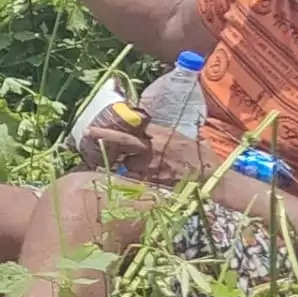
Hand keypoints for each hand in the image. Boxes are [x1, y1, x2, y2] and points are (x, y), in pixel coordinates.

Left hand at [92, 118, 217, 186]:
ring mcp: (152, 164)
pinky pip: (134, 177)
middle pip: (125, 140)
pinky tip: (120, 176)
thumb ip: (165, 132)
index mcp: (162, 133)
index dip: (120, 122)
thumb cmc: (201, 155)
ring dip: (120, 161)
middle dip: (105, 135)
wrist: (210, 176)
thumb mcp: (184, 136)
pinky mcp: (152, 179)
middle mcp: (154, 147)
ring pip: (127, 162)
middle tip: (87, 131)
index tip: (107, 117)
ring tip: (106, 159)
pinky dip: (127, 177)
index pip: (136, 124)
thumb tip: (154, 128)